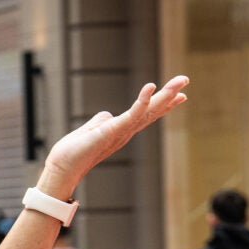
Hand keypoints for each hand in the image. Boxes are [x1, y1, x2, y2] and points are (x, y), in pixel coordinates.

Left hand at [39, 76, 188, 197]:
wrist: (63, 168)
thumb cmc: (73, 152)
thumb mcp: (90, 130)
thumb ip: (101, 121)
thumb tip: (107, 114)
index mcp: (122, 130)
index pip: (146, 114)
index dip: (163, 103)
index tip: (181, 95)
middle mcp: (126, 131)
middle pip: (152, 110)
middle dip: (170, 94)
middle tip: (186, 79)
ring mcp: (122, 131)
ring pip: (148, 110)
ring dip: (165, 94)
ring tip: (181, 81)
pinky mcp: (113, 130)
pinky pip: (132, 113)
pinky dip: (143, 100)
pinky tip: (151, 87)